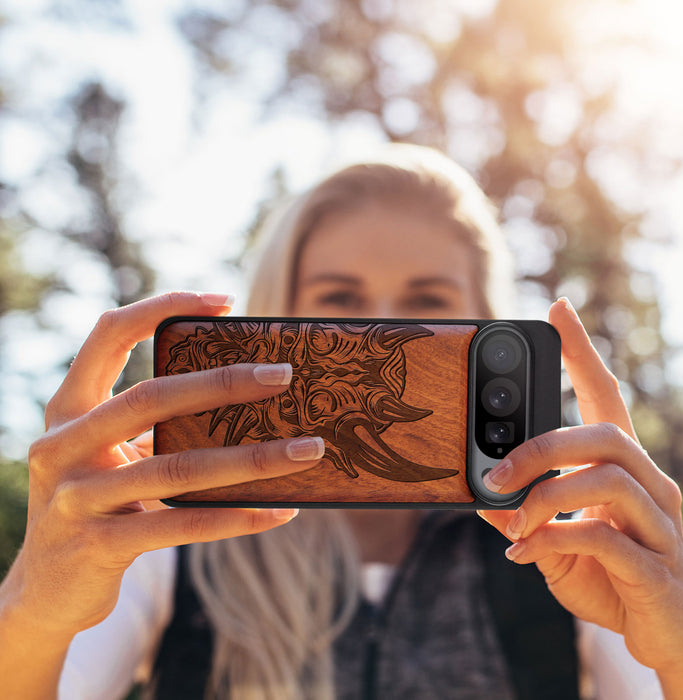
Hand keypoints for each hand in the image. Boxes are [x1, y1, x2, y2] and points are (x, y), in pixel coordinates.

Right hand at [3, 292, 324, 639]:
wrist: (45, 591)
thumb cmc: (97, 503)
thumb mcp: (110, 455)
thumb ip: (153, 426)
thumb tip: (246, 397)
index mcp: (68, 409)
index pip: (108, 334)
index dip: (162, 307)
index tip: (224, 301)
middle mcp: (62, 446)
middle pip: (151, 397)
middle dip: (223, 383)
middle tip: (283, 374)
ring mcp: (76, 498)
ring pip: (178, 468)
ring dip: (253, 458)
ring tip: (307, 450)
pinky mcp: (99, 546)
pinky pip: (183, 525)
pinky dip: (237, 517)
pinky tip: (280, 511)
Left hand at [478, 298, 682, 690]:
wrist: (663, 634)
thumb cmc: (609, 576)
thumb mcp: (553, 540)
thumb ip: (523, 515)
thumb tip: (480, 497)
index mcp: (622, 468)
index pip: (605, 395)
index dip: (582, 352)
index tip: (558, 309)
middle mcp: (649, 484)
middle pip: (604, 434)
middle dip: (541, 447)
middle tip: (495, 472)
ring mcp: (659, 523)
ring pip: (606, 479)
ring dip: (545, 497)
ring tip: (512, 522)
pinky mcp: (657, 566)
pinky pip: (604, 538)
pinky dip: (553, 540)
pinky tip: (523, 554)